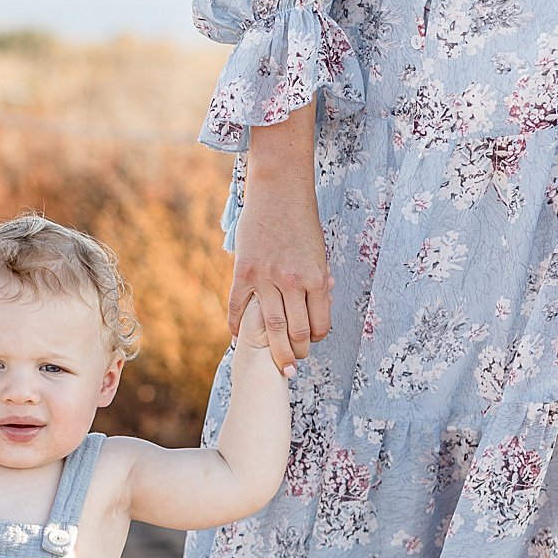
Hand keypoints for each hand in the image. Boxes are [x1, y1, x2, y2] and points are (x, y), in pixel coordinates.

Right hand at [229, 187, 332, 377]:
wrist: (279, 191)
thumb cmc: (303, 222)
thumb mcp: (319, 254)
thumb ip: (316, 283)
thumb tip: (314, 310)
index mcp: (316, 278)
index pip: (320, 324)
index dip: (317, 339)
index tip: (312, 342)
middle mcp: (291, 281)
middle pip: (295, 332)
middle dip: (296, 354)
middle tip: (293, 365)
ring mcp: (265, 277)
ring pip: (269, 326)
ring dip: (273, 349)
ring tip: (274, 362)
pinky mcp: (243, 272)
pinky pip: (239, 307)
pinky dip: (238, 326)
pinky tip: (239, 338)